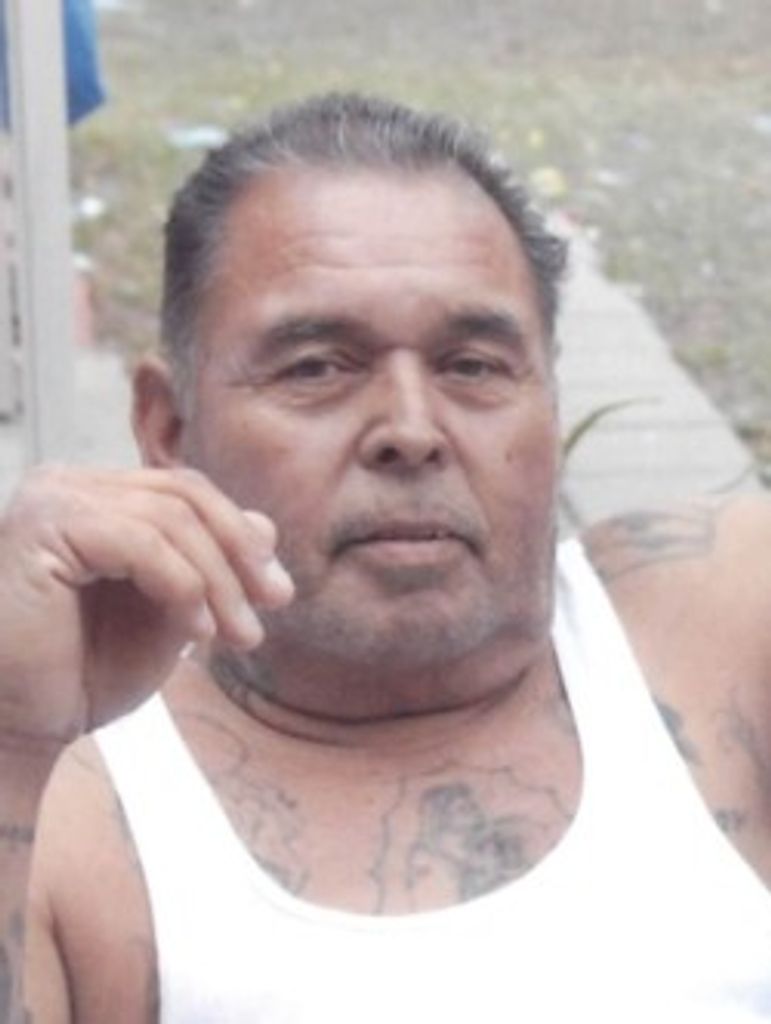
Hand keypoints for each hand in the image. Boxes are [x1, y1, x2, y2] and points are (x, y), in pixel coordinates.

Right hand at [0, 465, 292, 750]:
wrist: (16, 726)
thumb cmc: (82, 673)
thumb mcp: (170, 613)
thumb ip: (211, 566)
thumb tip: (268, 526)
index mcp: (95, 497)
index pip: (186, 493)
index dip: (240, 536)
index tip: (277, 593)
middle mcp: (69, 485)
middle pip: (185, 495)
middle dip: (238, 554)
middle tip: (272, 606)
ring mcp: (54, 498)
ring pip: (172, 518)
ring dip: (218, 580)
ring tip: (236, 635)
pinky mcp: (45, 526)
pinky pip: (142, 541)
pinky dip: (183, 585)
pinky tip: (197, 632)